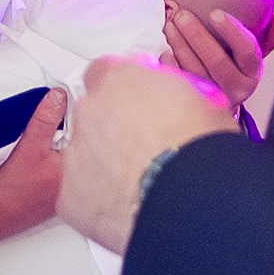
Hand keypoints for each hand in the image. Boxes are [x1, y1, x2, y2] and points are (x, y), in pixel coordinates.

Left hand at [56, 46, 242, 248]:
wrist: (192, 198)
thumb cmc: (203, 150)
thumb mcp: (203, 100)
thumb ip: (173, 91)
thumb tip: (175, 99)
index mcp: (121, 79)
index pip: (105, 71)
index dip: (123, 89)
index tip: (135, 102)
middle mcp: (91, 110)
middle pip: (92, 114)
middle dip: (113, 127)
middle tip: (143, 147)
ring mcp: (76, 152)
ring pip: (83, 154)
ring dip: (104, 163)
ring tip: (139, 181)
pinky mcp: (70, 194)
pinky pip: (79, 193)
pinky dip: (97, 198)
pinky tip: (126, 204)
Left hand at [158, 0, 267, 106]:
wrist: (215, 108)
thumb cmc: (233, 72)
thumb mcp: (251, 55)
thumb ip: (270, 33)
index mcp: (251, 73)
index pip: (247, 51)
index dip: (232, 31)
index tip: (216, 13)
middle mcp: (233, 87)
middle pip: (217, 62)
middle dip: (198, 36)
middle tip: (181, 14)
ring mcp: (211, 96)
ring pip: (195, 71)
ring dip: (180, 46)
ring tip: (168, 24)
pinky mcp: (190, 102)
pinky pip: (179, 84)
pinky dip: (170, 66)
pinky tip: (162, 50)